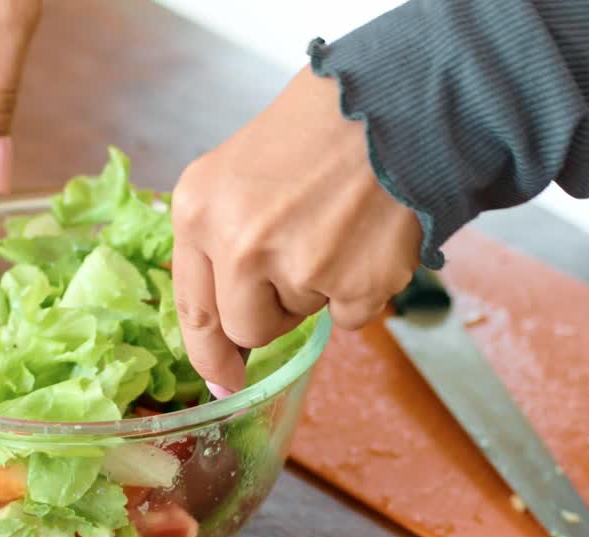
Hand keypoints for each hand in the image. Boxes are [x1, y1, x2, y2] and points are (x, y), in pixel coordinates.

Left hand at [170, 68, 421, 396]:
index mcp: (197, 210)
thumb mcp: (234, 173)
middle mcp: (239, 242)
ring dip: (317, 289)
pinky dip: (360, 287)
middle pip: (247, 328)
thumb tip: (223, 353)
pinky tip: (365, 237)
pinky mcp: (356, 284)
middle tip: (300, 251)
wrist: (395, 104)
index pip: (192, 309)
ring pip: (300, 319)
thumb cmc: (316, 130)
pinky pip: (350, 316)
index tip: (220, 380)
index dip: (207, 354)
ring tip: (335, 225)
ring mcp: (299, 266)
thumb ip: (216, 246)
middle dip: (272, 308)